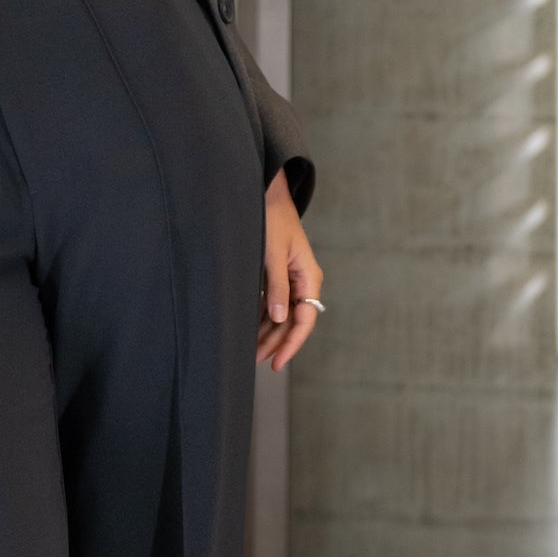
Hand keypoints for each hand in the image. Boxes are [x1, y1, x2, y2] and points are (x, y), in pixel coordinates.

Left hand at [256, 171, 321, 371]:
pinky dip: (261, 318)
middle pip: (292, 322)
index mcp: (309, 277)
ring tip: (249, 351)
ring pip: (281, 316)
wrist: (266, 194)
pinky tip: (248, 331)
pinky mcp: (277, 277)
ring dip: (266, 334)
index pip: (304, 320)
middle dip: (275, 343)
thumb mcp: (272, 253)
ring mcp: (290, 281)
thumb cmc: (271, 219)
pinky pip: (271, 304)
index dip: (291, 344)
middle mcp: (303, 282)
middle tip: (255, 361)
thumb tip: (278, 319)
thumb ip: (276, 287)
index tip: (277, 362)